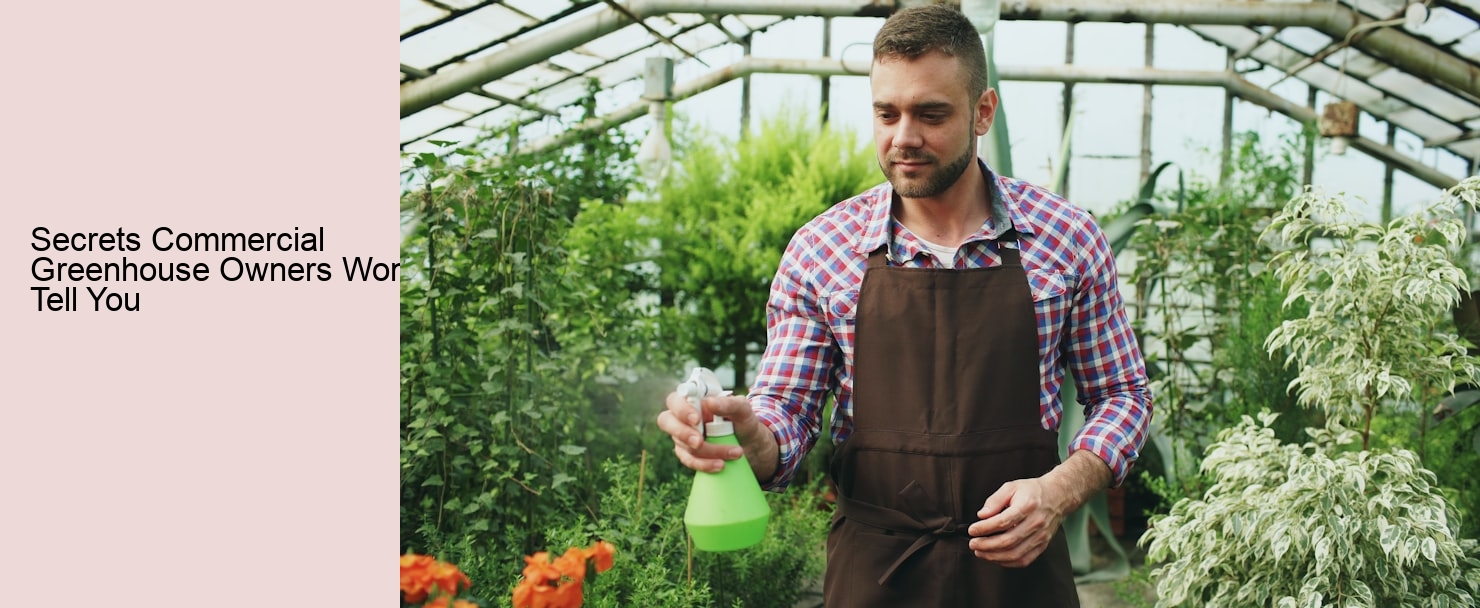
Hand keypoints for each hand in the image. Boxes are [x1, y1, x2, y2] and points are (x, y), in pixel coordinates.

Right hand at [655, 391, 778, 479]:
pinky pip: (689, 461)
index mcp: (694, 400)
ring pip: (682, 445)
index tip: (696, 419)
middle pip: (666, 421)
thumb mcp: (744, 410)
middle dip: (682, 432)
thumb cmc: (744, 422)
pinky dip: (705, 465)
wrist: (753, 447)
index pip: (675, 399)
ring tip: (735, 452)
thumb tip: (710, 403)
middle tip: (699, 442)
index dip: (681, 409)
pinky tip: (721, 465)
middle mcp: (684, 417)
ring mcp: (683, 437)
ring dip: (707, 451)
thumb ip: (729, 403)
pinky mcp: (689, 454)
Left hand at [966, 478, 1067, 567]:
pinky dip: (1007, 562)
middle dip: (986, 545)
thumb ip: (995, 500)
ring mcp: (1041, 536)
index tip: (972, 530)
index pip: (1003, 521)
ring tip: (980, 552)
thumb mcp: (1011, 487)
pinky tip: (995, 557)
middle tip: (973, 543)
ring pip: (1015, 554)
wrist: (1057, 496)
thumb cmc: (1032, 491)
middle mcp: (1036, 523)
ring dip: (994, 556)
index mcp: (1027, 506)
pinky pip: (1024, 560)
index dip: (985, 528)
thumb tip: (981, 515)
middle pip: (1008, 541)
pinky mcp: (1042, 545)